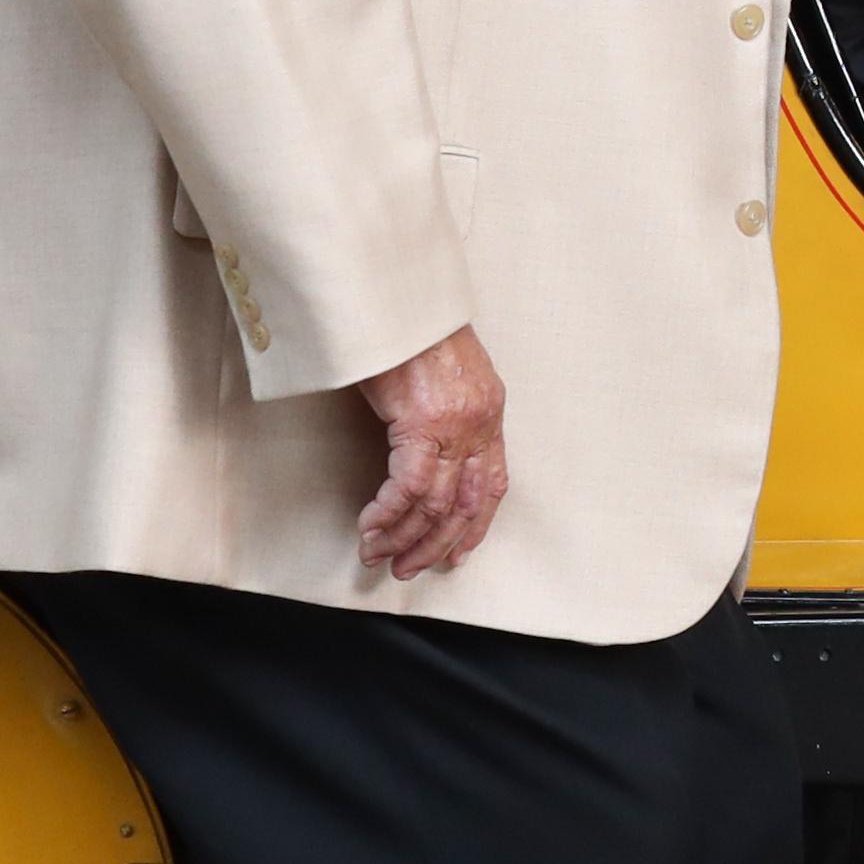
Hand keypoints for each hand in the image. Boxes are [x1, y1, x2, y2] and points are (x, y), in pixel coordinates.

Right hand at [352, 326, 508, 584]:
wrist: (397, 296)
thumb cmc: (411, 327)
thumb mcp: (440, 370)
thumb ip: (442, 407)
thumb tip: (422, 438)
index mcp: (489, 410)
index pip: (492, 484)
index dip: (476, 524)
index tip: (459, 551)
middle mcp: (479, 423)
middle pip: (465, 503)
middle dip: (436, 543)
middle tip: (409, 567)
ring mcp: (455, 426)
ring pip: (436, 503)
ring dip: (405, 536)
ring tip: (380, 556)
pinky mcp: (422, 423)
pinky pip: (409, 487)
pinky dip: (388, 513)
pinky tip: (371, 528)